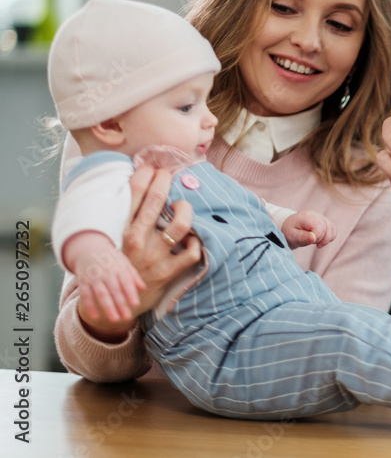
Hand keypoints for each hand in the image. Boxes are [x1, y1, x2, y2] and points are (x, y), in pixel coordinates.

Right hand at [65, 233, 145, 324]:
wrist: (89, 250)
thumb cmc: (111, 259)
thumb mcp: (124, 263)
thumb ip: (133, 276)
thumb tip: (143, 288)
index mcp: (118, 268)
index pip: (125, 281)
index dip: (130, 293)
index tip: (135, 304)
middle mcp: (106, 273)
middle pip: (114, 290)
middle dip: (121, 304)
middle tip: (127, 317)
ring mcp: (94, 277)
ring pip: (101, 294)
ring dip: (107, 307)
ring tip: (115, 319)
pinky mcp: (83, 282)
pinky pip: (86, 295)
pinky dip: (89, 306)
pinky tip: (95, 316)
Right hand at [76, 165, 201, 341]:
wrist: (115, 302)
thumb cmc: (119, 263)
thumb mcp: (115, 239)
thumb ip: (126, 217)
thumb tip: (140, 186)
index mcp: (121, 229)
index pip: (134, 193)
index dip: (146, 174)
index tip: (152, 167)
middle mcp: (137, 240)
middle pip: (156, 200)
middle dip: (165, 181)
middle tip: (169, 174)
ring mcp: (154, 257)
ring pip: (180, 224)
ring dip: (186, 210)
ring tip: (182, 207)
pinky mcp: (167, 272)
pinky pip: (191, 252)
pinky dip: (196, 242)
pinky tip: (192, 238)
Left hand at [282, 210, 335, 248]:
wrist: (289, 227)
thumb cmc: (289, 231)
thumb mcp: (292, 236)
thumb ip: (303, 237)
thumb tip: (314, 238)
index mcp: (305, 217)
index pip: (319, 226)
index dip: (318, 237)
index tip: (312, 242)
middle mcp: (314, 214)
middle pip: (327, 227)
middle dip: (322, 239)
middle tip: (313, 243)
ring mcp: (320, 217)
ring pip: (332, 228)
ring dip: (327, 239)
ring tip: (317, 243)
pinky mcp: (324, 221)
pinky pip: (333, 229)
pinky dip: (330, 237)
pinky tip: (322, 240)